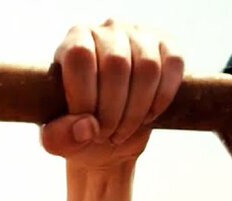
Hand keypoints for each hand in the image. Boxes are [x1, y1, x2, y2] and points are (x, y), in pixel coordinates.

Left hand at [41, 20, 183, 170]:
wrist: (111, 132)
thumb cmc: (78, 129)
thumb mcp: (58, 139)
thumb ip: (59, 137)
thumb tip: (87, 127)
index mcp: (74, 41)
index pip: (80, 57)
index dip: (84, 97)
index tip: (86, 127)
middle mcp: (107, 30)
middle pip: (116, 64)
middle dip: (112, 112)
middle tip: (105, 136)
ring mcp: (140, 34)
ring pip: (147, 67)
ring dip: (136, 111)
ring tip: (122, 132)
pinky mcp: (167, 46)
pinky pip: (173, 65)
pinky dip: (161, 99)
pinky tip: (147, 117)